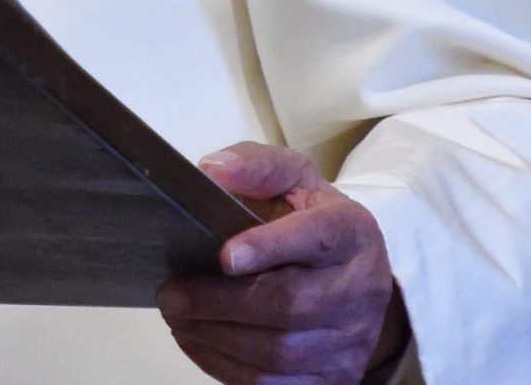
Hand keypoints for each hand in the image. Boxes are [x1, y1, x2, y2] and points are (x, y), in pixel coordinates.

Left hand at [155, 141, 408, 384]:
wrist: (355, 275)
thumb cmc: (309, 220)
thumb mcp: (292, 179)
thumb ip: (256, 167)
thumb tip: (212, 170)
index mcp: (351, 231)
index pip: (316, 238)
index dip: (269, 248)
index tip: (223, 256)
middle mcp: (360, 289)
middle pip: (289, 305)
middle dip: (219, 302)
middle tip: (170, 294)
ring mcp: (351, 341)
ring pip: (279, 352)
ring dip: (215, 337)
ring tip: (176, 315)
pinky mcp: (334, 378)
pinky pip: (276, 384)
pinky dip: (225, 366)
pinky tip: (196, 340)